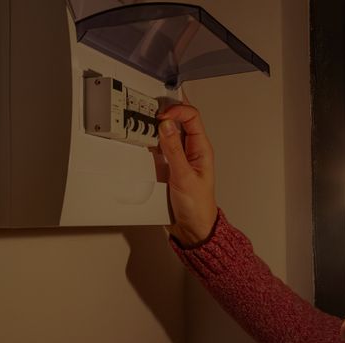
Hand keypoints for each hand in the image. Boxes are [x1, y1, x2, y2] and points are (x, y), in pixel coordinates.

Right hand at [157, 104, 216, 246]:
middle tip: (150, 110)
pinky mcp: (168, 167)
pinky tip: (143, 142)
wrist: (192, 229)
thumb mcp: (184, 177)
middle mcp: (191, 151)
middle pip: (179, 121)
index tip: (161, 116)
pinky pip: (159, 149)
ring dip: (157, 128)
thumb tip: (167, 125)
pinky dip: (151, 143)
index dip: (177, 110)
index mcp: (202, 149)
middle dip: (166, 113)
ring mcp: (179, 158)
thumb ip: (174, 150)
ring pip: (168, 134)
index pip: (192, 117)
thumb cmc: (197, 207)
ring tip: (144, 123)